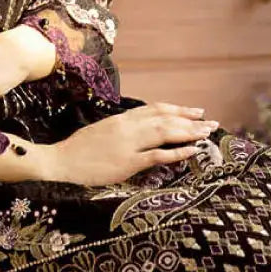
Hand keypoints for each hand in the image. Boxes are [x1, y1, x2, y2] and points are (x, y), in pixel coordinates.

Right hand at [43, 103, 218, 184]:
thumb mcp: (101, 131)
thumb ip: (121, 129)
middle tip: (210, 122)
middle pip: (165, 118)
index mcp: (121, 119)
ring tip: (206, 133)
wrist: (60, 162)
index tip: (194, 112)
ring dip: (189, 132)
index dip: (177, 110)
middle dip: (190, 120)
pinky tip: (192, 151)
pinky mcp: (127, 162)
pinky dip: (177, 152)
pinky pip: (157, 155)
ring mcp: (128, 144)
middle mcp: (127, 127)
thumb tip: (139, 129)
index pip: (155, 109)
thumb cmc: (78, 150)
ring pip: (165, 132)